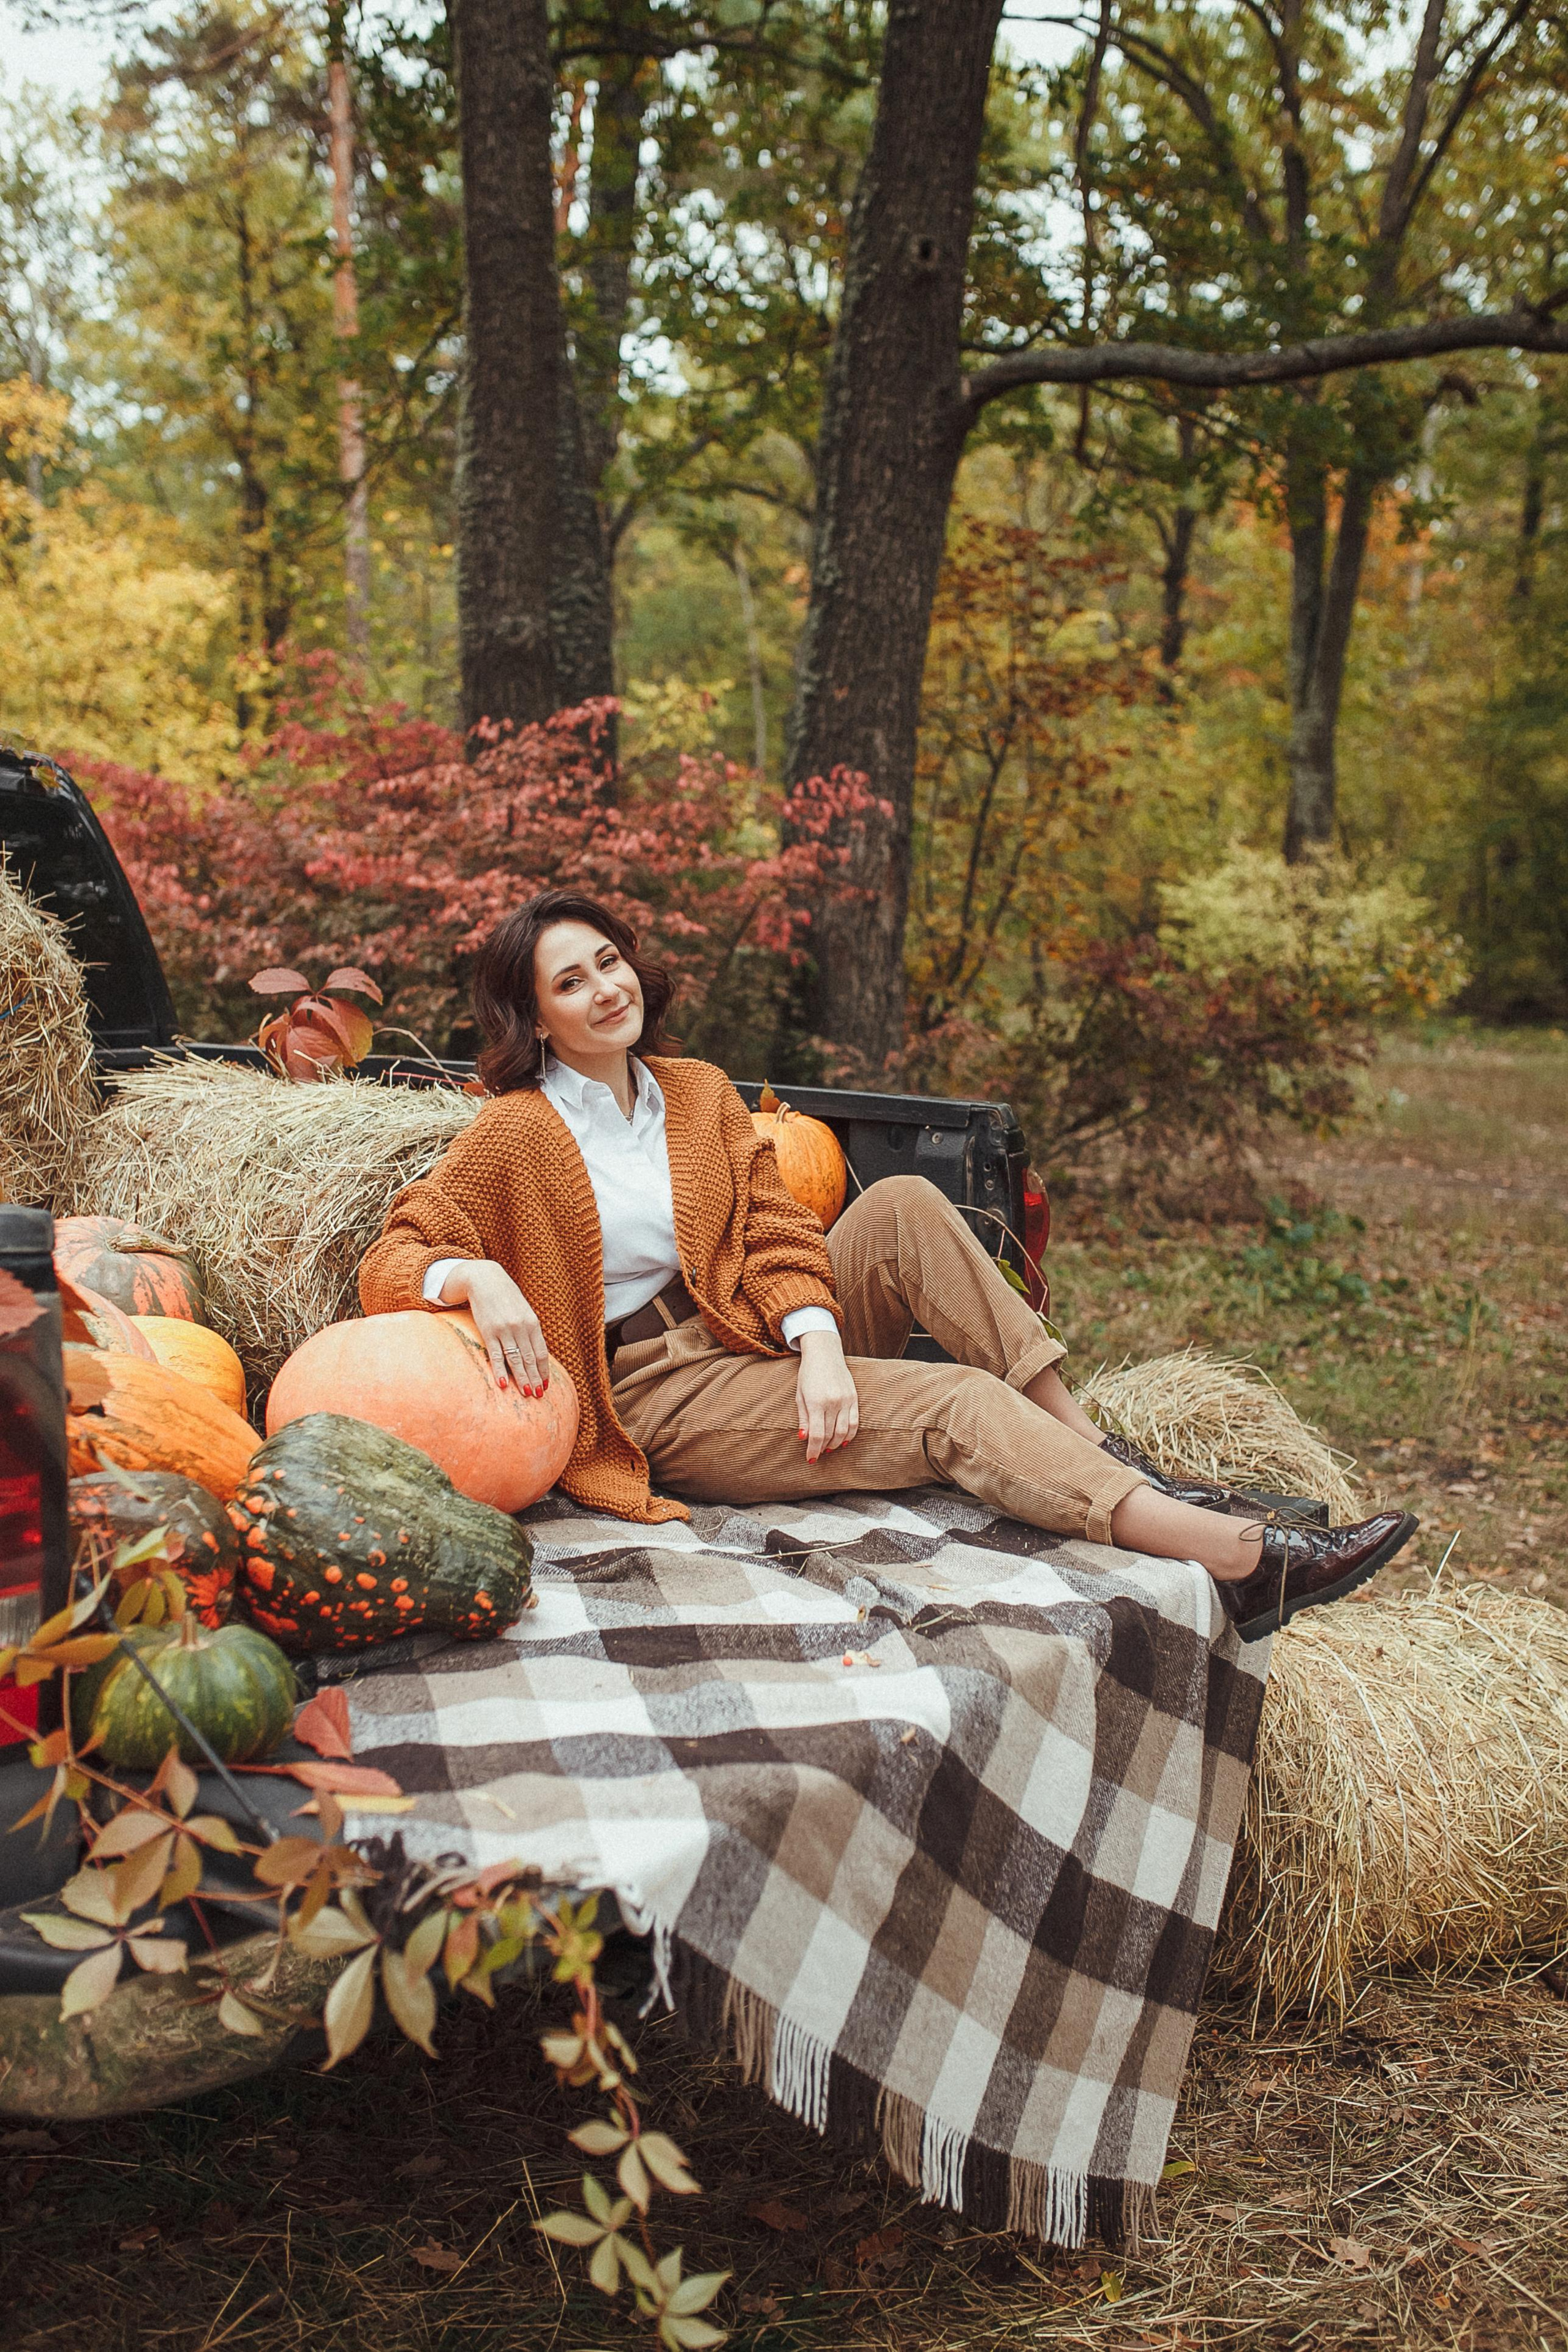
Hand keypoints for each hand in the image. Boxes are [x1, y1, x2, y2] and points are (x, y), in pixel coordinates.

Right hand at [437, 1260, 549, 1394]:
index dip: (544, 1370)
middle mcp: (521, 1327)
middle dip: (535, 1378)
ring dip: (521, 1378)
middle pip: (530, 1359)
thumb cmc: (506, 1297)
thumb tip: (534, 1353)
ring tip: (526, 1394)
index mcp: (532, 1323)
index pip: (541, 1352)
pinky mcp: (488, 1331)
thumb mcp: (523, 1311)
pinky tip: (503, 1384)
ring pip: (515, 1359)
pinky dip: (500, 1370)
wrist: (485, 1280)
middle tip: (538, 1395)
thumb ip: (529, 1330)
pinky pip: (496, 1354)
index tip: (545, 1385)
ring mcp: (504, 1330)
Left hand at [795, 1328, 858, 1464]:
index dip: (813, 1450)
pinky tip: (842, 1440)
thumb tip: (804, 1438)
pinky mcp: (854, 1398)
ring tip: (828, 1448)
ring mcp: (846, 1400)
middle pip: (829, 1435)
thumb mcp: (800, 1395)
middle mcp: (833, 1402)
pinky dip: (849, 1435)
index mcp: (816, 1402)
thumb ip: (803, 1418)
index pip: (816, 1435)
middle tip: (817, 1453)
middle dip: (822, 1448)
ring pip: (843, 1431)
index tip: (810, 1459)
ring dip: (835, 1443)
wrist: (825, 1353)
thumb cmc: (808, 1374)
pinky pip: (854, 1422)